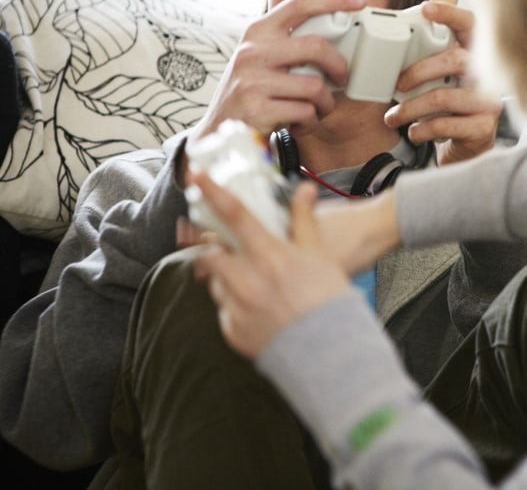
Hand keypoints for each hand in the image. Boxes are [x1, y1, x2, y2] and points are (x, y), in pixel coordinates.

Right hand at [188, 0, 367, 145]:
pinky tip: (303, 119)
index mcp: (258, 31)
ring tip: (320, 106)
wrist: (220, 129)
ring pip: (314, 86)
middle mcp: (252, 51)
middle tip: (342, 78)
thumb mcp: (263, 53)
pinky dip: (312, 118)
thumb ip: (289, 29)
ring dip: (326, 102)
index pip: (299, 2)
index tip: (360, 0)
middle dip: (339, 66)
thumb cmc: (252, 88)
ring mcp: (252, 81)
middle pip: (315, 47)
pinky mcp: (256, 109)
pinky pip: (305, 111)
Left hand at [190, 174, 350, 357]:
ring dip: (223, 275)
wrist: (331, 350)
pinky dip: (234, 303)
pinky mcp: (234, 331)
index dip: (212, 193)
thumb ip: (304, 219)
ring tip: (247, 278)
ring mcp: (237, 307)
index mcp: (268, 255)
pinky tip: (256, 304)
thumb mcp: (320, 254)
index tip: (195, 176)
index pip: (234, 215)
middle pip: (210, 253)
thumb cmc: (328, 298)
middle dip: (208, 245)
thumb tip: (304, 189)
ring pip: (215, 283)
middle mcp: (246, 280)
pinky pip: (225, 310)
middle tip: (215, 242)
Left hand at [385, 0, 503, 165]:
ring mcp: (489, 103)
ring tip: (392, 118)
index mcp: (476, 54)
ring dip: (410, 108)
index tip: (425, 9)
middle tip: (395, 85)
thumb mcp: (442, 69)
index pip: (471, 24)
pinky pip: (446, 125)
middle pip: (454, 60)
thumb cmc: (450, 103)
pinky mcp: (483, 129)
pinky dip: (422, 129)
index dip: (450, 13)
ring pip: (443, 97)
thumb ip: (438, 34)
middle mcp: (488, 75)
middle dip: (417, 71)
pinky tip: (413, 132)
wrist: (465, 147)